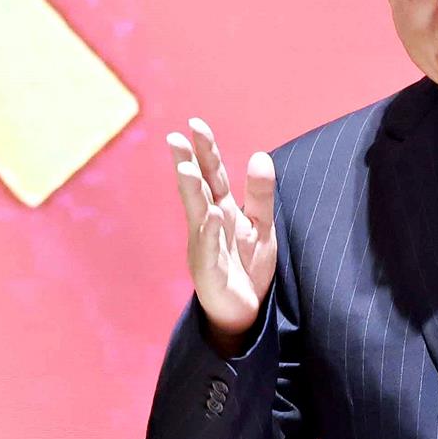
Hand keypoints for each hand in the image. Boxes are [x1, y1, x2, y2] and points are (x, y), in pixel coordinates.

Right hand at [166, 117, 277, 351]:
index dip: (205, 150)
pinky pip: (210, 251)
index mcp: (222, 210)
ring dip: (192, 192)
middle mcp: (208, 225)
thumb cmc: (249, 266)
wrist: (246, 314)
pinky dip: (210, 233)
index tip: (195, 124)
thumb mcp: (262, 227)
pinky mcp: (209, 273)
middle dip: (188, 164)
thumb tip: (260, 154)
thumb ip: (260, 195)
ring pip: (198, 215)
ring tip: (188, 169)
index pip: (213, 175)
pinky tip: (212, 215)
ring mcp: (205, 248)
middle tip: (175, 138)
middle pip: (199, 189)